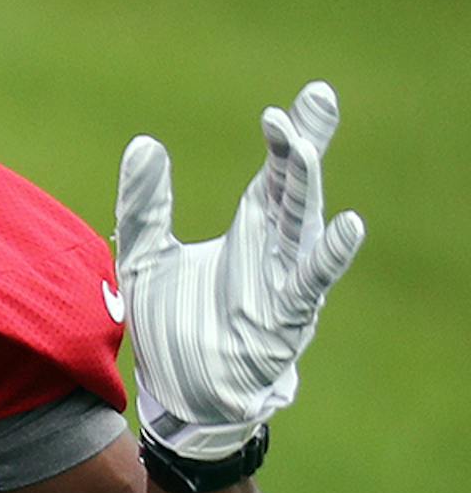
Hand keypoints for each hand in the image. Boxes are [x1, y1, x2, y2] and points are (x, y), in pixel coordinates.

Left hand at [114, 81, 365, 458]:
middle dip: (306, 144)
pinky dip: (328, 255)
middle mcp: (274, 251)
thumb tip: (144, 142)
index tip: (297, 101)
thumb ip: (145, 204)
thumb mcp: (144, 255)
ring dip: (304, 185)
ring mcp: (283, 284)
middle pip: (296, 187)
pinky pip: (310, 284)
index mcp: (251, 232)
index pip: (275, 174)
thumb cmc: (173, 327)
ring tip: (303, 144)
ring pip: (302, 225)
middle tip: (316, 98)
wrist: (178, 395)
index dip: (288, 137)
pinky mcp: (283, 320)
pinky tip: (347, 226)